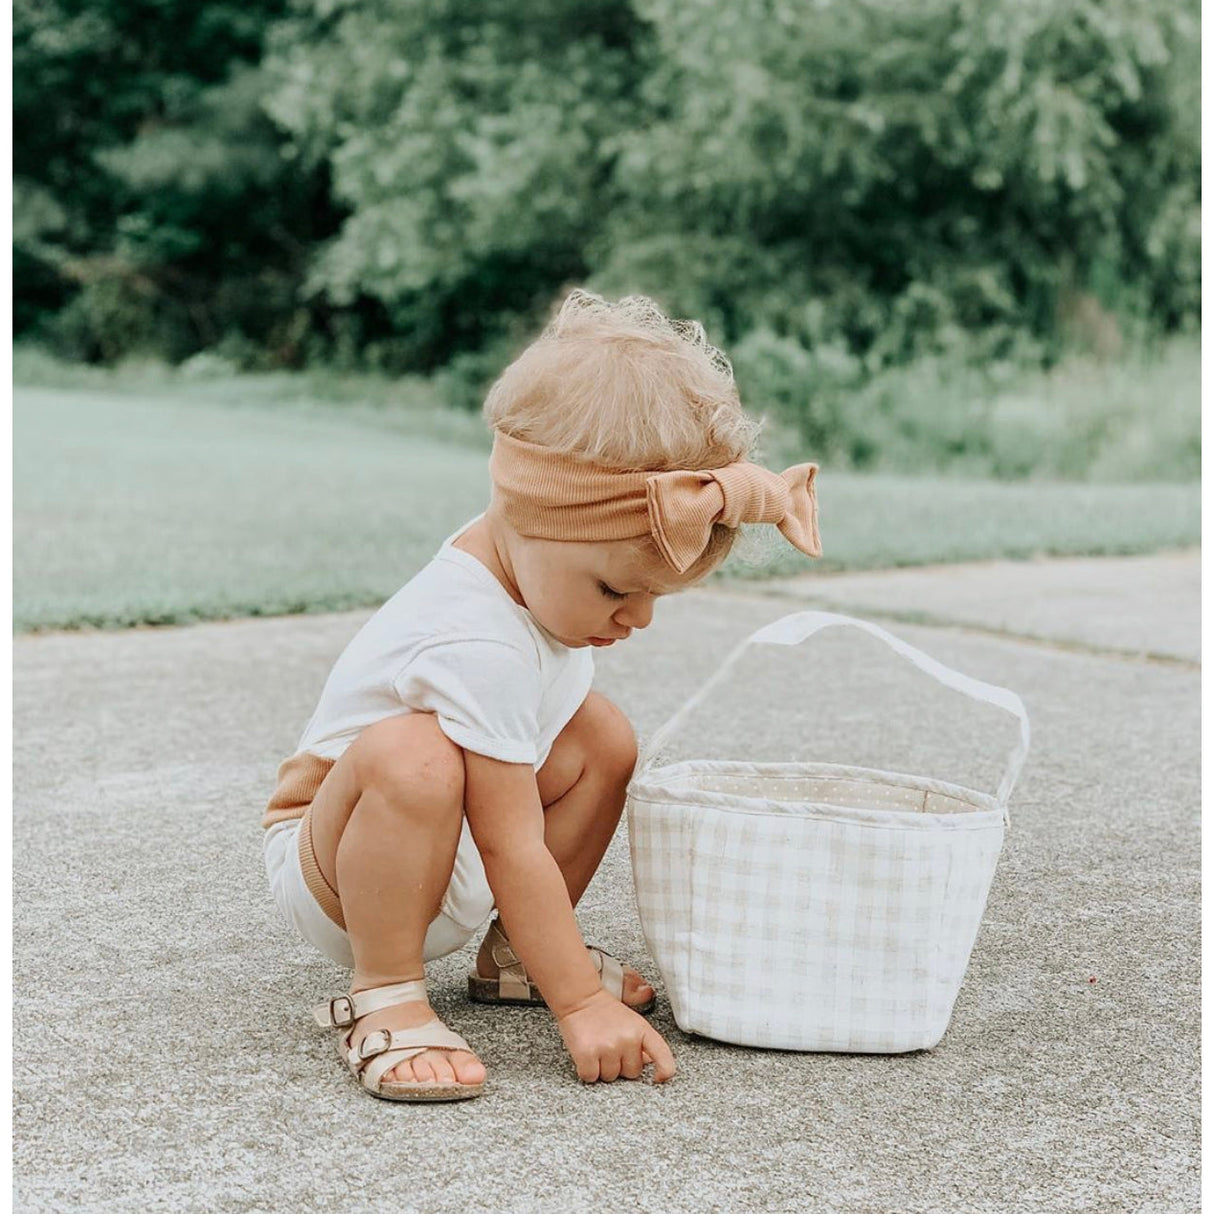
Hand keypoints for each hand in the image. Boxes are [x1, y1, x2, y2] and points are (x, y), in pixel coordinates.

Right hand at [555, 989, 676, 1084]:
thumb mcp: (631, 1022)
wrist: (580, 997)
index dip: (664, 1071)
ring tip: (598, 1048)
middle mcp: (627, 1039)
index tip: (658, 1078)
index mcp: (642, 1029)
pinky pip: (591, 1077)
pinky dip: (587, 1071)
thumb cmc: (605, 1012)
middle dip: (621, 1065)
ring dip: (603, 1068)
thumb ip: (642, 1042)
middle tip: (610, 1047)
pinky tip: (586, 1054)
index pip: (662, 1055)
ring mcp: (608, 1047)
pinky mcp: (587, 1054)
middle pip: (632, 1073)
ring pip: (610, 1077)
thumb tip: (650, 1062)